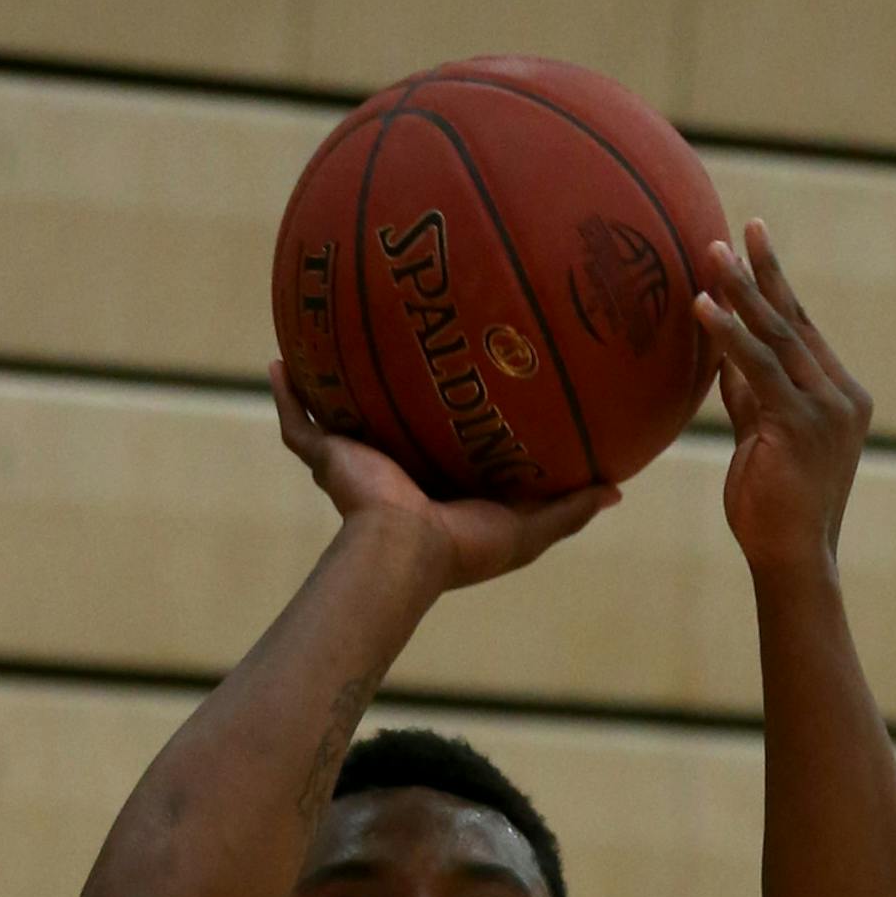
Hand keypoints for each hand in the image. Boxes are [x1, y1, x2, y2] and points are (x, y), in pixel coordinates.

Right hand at [269, 362, 618, 594]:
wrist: (404, 552)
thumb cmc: (463, 547)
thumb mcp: (528, 527)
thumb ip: (568, 509)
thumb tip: (617, 491)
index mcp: (432, 487)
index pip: (440, 447)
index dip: (450, 420)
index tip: (462, 387)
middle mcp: (389, 472)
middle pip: (385, 425)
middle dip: (386, 395)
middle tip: (399, 349)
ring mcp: (353, 463)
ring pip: (337, 416)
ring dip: (329, 386)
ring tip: (326, 344)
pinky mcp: (327, 458)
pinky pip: (298, 420)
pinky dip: (287, 394)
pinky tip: (278, 361)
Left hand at [693, 221, 872, 578]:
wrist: (792, 559)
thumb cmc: (773, 510)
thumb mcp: (760, 440)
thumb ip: (749, 398)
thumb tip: (725, 358)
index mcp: (839, 395)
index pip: (803, 330)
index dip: (778, 286)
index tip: (756, 243)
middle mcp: (841, 395)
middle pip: (795, 321)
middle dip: (764, 273)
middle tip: (740, 227)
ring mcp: (826, 408)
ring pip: (778, 337)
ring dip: (742, 293)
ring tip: (711, 255)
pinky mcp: (801, 423)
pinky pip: (758, 369)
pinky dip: (728, 336)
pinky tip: (703, 308)